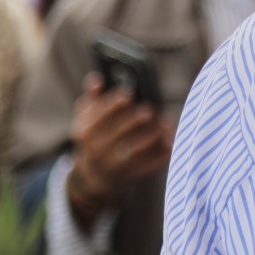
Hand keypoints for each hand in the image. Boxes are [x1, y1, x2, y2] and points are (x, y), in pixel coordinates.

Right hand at [67, 74, 174, 224]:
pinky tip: (171, 142)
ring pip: (131, 153)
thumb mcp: (87, 116)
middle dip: (132, 121)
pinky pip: (146, 167)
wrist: (94, 171)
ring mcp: (111, 166)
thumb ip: (93, 97)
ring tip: (166, 122)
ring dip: (150, 137)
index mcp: (83, 132)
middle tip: (150, 109)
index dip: (112, 104)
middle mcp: (94, 151)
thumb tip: (97, 79)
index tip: (130, 92)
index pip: (96, 118)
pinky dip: (159, 156)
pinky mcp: (128, 175)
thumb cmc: (95, 133)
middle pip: (114, 136)